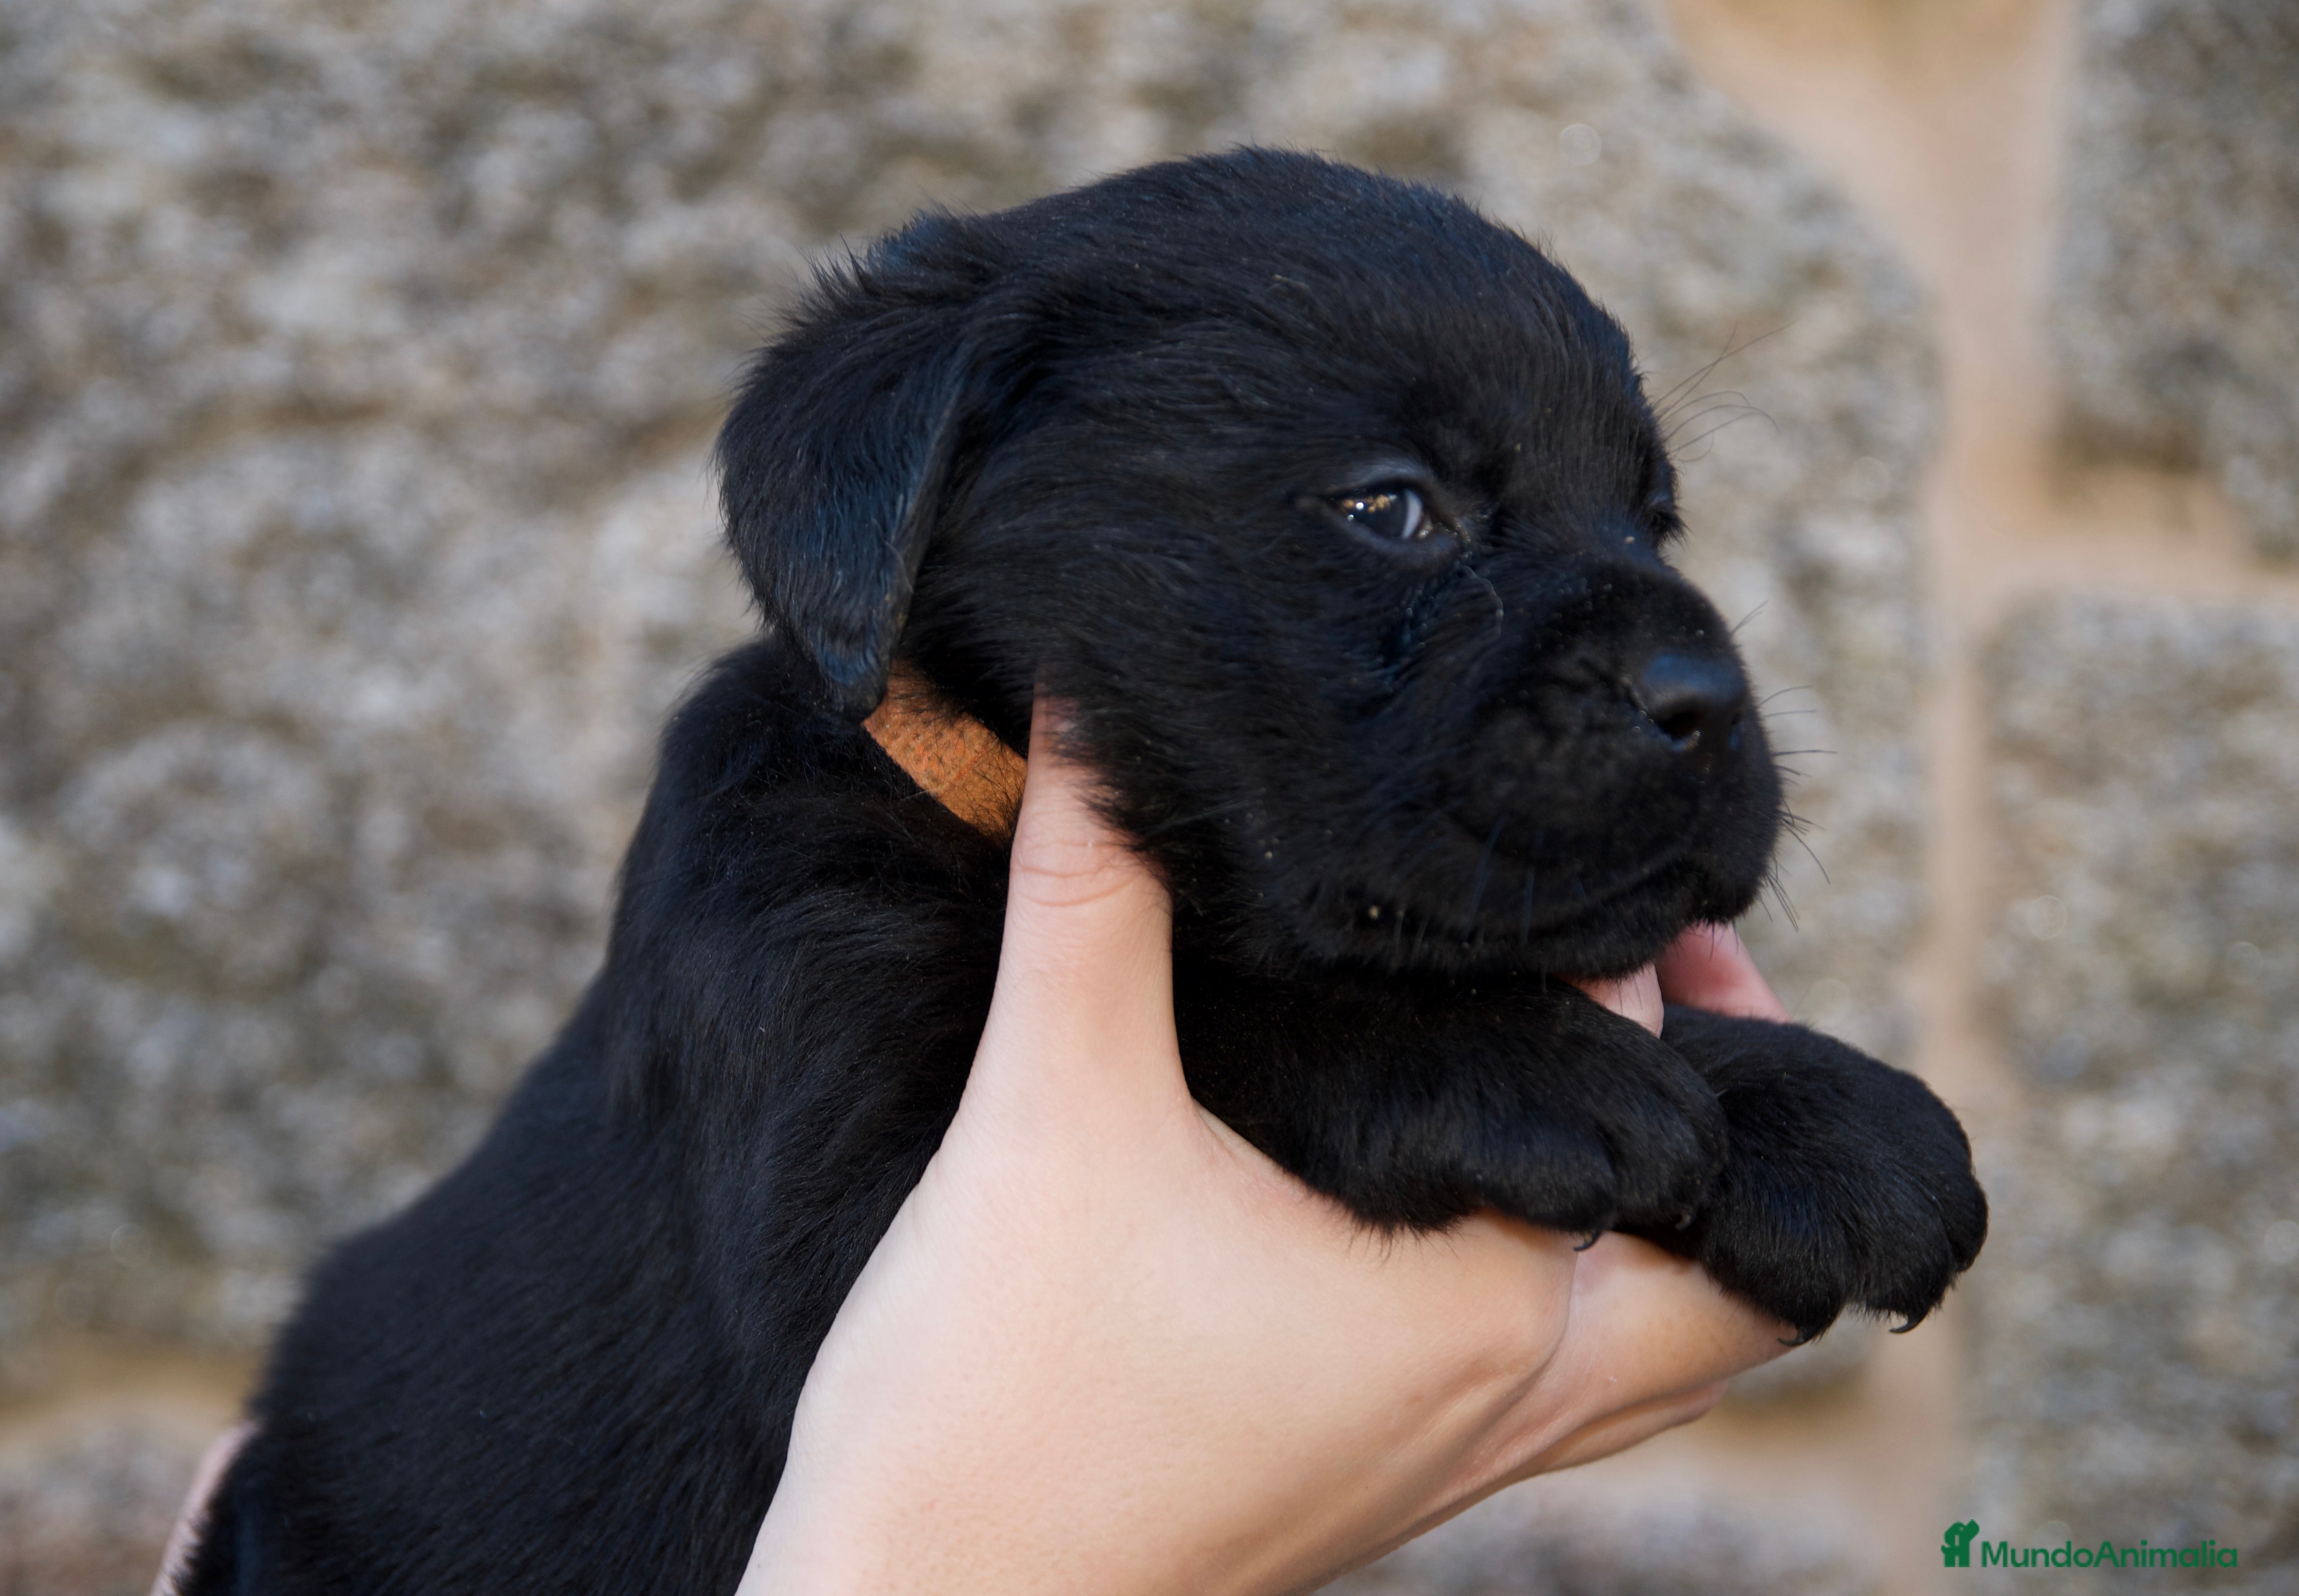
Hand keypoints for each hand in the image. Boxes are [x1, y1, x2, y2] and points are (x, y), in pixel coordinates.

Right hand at [736, 695, 1792, 1595]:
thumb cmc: (994, 1396)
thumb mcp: (1047, 1109)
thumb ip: (1084, 889)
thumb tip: (1089, 704)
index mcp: (1484, 1299)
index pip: (1641, 1091)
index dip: (1627, 951)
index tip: (1583, 846)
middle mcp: (1510, 1394)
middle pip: (1738, 1266)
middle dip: (1726, 1101)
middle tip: (1658, 965)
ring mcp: (1460, 1460)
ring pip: (1666, 1345)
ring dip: (1666, 1206)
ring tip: (1592, 1062)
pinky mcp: (1392, 1487)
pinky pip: (1567, 1385)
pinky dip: (1580, 1280)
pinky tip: (1461, 1192)